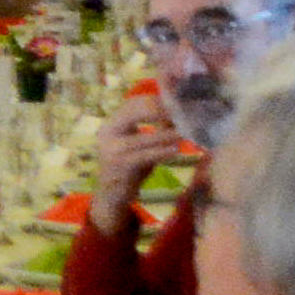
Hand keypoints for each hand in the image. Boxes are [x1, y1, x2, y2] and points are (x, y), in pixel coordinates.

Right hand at [86, 95, 183, 235]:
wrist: (111, 195)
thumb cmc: (130, 167)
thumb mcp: (140, 144)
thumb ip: (155, 128)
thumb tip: (181, 113)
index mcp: (111, 124)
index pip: (132, 103)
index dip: (155, 99)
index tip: (177, 100)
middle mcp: (107, 133)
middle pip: (134, 112)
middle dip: (161, 110)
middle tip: (183, 112)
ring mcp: (111, 149)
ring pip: (144, 137)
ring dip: (168, 134)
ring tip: (186, 132)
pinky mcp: (120, 166)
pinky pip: (145, 155)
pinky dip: (162, 152)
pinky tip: (176, 150)